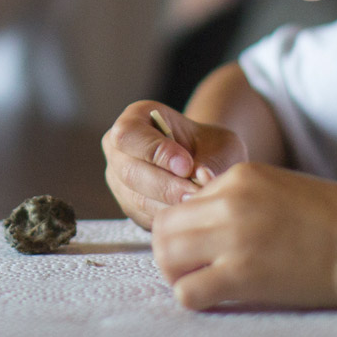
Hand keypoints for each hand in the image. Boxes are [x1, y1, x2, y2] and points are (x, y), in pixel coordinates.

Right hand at [102, 99, 247, 228]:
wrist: (207, 162)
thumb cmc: (210, 146)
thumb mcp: (217, 144)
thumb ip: (209, 159)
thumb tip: (202, 177)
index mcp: (135, 118)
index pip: (129, 134)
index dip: (155, 151)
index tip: (186, 165)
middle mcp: (119, 149)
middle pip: (129, 170)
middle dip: (165, 185)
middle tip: (195, 192)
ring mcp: (119, 179)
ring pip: (136, 198)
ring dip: (169, 204)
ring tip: (197, 203)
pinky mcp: (129, 205)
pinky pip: (144, 216)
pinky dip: (169, 218)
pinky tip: (189, 213)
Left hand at [152, 162, 336, 310]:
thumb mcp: (282, 188)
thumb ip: (242, 197)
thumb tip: (206, 220)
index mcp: (240, 176)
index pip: (184, 202)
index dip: (190, 228)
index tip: (207, 246)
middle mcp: (230, 202)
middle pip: (164, 226)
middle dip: (171, 249)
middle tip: (191, 268)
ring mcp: (234, 238)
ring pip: (166, 254)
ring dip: (175, 272)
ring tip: (200, 282)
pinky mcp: (243, 276)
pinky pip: (188, 291)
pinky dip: (192, 297)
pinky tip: (215, 298)